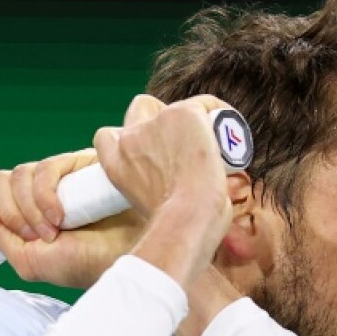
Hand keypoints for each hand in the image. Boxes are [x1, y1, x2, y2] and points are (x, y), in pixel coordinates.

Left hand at [0, 148, 145, 288]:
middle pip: (0, 182)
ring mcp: (60, 179)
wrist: (126, 257)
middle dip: (9, 214)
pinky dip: (45, 197)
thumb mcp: (29, 260)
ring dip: (29, 210)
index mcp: (27, 216)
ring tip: (52, 231)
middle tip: (32, 236)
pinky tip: (61, 216)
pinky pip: (44, 170)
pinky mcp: (78, 164)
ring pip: (18, 175)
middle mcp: (41, 194)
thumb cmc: (89, 264)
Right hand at [98, 94, 237, 286]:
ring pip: (176, 107)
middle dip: (160, 120)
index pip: (108, 136)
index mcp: (113, 162)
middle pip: (140, 109)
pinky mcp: (183, 114)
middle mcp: (129, 138)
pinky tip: (228, 135)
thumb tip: (162, 212)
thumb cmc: (174, 230)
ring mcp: (156, 122)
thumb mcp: (145, 210)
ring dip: (193, 123)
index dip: (130, 140)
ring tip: (212, 149)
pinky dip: (219, 116)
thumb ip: (146, 195)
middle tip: (184, 148)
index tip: (150, 156)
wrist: (189, 218)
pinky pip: (206, 106)